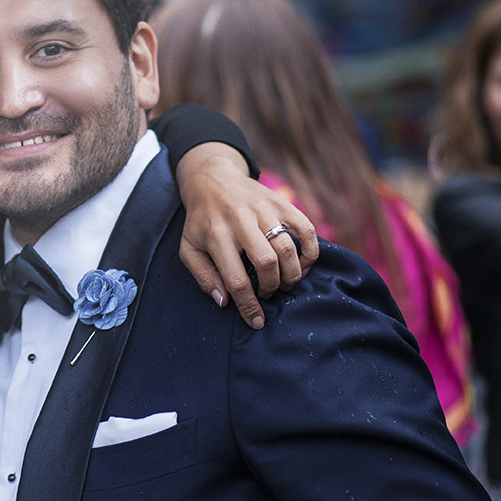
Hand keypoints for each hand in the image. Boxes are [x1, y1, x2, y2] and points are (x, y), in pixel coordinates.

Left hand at [175, 144, 317, 328]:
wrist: (212, 179)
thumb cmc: (200, 221)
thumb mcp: (189, 248)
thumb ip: (203, 276)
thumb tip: (224, 301)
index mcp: (215, 235)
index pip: (236, 279)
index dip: (248, 305)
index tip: (256, 321)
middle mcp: (240, 220)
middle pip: (266, 262)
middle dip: (271, 287)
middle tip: (268, 294)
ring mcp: (263, 209)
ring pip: (288, 247)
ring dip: (291, 274)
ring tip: (284, 283)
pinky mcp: (281, 202)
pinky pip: (306, 229)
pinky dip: (310, 252)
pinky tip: (302, 265)